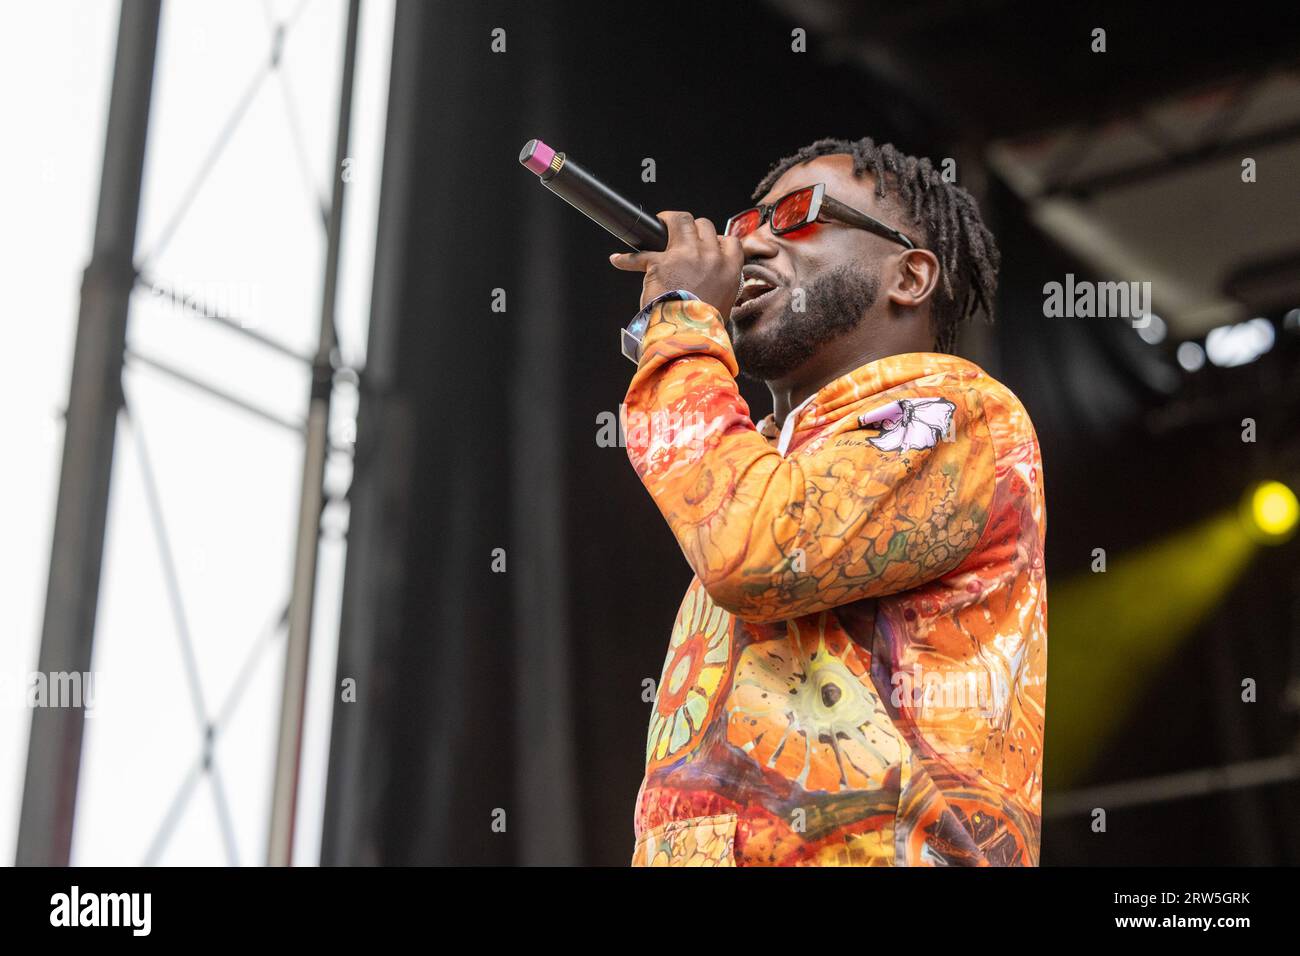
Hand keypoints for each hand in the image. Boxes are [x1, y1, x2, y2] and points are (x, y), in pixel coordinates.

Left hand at [609, 211, 743, 316]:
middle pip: (704, 225)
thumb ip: (720, 283)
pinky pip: (639, 255)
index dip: (716, 240)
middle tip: (680, 235)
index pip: (729, 241)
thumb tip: (709, 279)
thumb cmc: (704, 325)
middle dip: (692, 229)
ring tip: (659, 227)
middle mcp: (710, 257)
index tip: (706, 244)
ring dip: (668, 221)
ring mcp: (686, 256)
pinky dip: (627, 259)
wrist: (690, 336)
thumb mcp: (724, 301)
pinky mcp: (660, 263)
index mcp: (730, 269)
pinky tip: (618, 260)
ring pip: (680, 220)